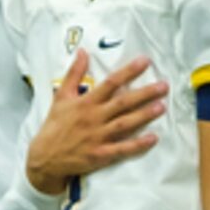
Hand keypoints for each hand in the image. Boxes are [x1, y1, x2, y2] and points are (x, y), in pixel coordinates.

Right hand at [24, 51, 167, 194]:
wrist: (45, 157)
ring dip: (144, 115)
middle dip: (145, 93)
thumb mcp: (61, 96)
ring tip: (162, 107)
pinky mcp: (101, 155)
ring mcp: (98, 137)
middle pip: (123, 102)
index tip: (145, 62)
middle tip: (164, 86)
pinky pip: (123, 149)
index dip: (129, 72)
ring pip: (126, 124)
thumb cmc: (54, 126)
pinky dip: (138, 144)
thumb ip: (74, 74)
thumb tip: (82, 52)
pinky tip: (153, 138)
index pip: (111, 83)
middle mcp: (94, 118)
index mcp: (86, 102)